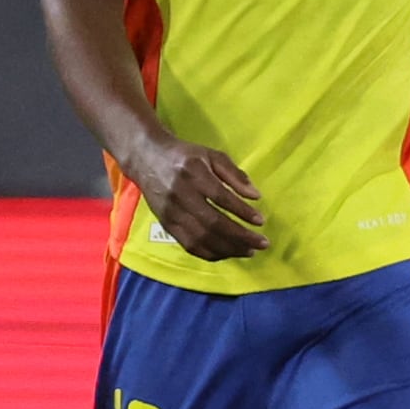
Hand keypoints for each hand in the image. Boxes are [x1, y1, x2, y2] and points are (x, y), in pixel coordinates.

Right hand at [125, 133, 266, 259]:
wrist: (146, 158)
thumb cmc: (185, 156)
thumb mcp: (212, 155)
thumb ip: (234, 174)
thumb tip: (256, 196)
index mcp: (193, 173)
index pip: (221, 198)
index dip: (242, 212)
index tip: (261, 221)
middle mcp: (180, 195)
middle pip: (213, 223)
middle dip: (240, 237)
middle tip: (262, 243)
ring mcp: (171, 212)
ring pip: (202, 239)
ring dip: (228, 249)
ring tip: (249, 251)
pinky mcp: (166, 224)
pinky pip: (189, 245)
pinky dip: (211, 253)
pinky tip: (228, 253)